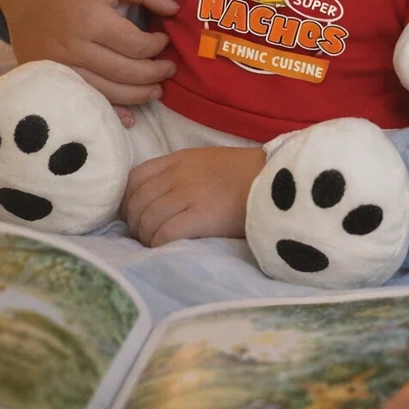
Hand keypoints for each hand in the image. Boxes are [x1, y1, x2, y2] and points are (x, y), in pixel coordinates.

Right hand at [0, 0, 179, 106]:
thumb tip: (174, 9)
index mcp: (91, 19)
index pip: (136, 45)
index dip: (157, 46)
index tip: (163, 41)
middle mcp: (73, 47)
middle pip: (124, 73)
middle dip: (154, 75)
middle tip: (169, 70)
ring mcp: (58, 66)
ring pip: (106, 92)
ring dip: (137, 96)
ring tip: (156, 91)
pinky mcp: (48, 76)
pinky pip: (83, 100)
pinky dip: (108, 112)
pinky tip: (129, 117)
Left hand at [124, 146, 266, 246]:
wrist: (280, 180)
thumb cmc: (248, 174)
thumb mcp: (208, 162)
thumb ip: (181, 173)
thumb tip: (157, 198)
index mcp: (179, 159)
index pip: (135, 178)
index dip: (127, 201)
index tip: (134, 216)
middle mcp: (178, 174)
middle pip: (137, 202)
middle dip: (135, 224)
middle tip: (145, 237)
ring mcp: (189, 194)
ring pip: (147, 219)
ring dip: (146, 237)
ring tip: (156, 245)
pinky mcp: (201, 215)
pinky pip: (164, 234)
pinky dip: (159, 245)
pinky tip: (166, 249)